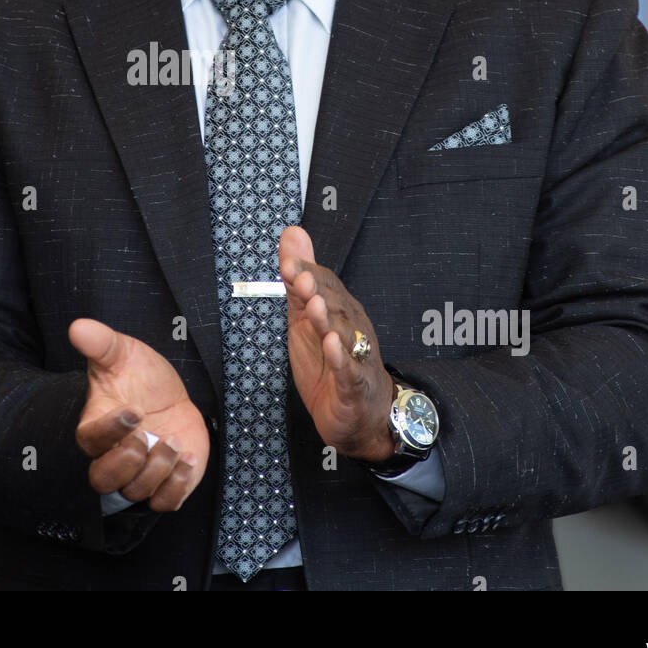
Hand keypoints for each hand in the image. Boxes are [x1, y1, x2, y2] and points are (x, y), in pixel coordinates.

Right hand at [70, 318, 208, 511]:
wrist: (170, 397)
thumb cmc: (140, 376)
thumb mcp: (123, 353)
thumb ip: (101, 343)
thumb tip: (78, 326)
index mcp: (96, 426)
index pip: (90, 440)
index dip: (110, 430)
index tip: (134, 409)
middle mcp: (112, 456)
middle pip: (102, 481)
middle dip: (126, 463)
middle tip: (147, 436)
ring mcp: (138, 474)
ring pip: (137, 491)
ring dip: (158, 468)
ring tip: (173, 440)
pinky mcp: (164, 486)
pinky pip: (163, 504)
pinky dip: (176, 486)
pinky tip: (187, 458)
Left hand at [280, 225, 393, 462]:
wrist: (360, 414)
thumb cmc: (331, 362)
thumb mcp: (305, 317)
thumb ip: (298, 279)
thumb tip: (292, 233)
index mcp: (339, 311)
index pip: (325, 284)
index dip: (306, 273)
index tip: (287, 263)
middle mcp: (351, 328)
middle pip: (335, 304)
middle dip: (316, 290)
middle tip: (299, 277)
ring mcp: (355, 356)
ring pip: (343, 334)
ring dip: (327, 319)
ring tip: (313, 306)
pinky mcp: (354, 384)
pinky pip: (349, 370)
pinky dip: (341, 358)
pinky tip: (332, 345)